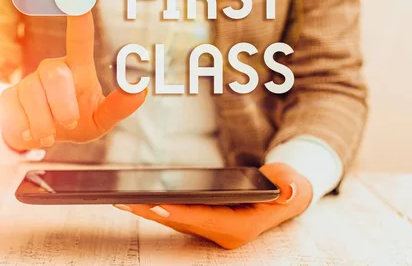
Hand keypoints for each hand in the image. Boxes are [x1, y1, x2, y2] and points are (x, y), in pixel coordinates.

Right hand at [0, 11, 145, 149]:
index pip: (79, 37)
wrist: (39, 140)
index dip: (78, 16)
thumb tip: (140, 91)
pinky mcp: (8, 96)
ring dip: (45, 122)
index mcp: (76, 68)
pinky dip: (27, 128)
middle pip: (55, 74)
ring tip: (50, 135)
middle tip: (70, 124)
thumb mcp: (99, 121)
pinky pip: (14, 109)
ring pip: (33, 93)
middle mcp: (52, 68)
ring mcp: (28, 81)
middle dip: (63, 105)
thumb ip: (117, 107)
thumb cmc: (76, 123)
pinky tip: (31, 133)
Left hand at [113, 163, 312, 248]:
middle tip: (127, 202)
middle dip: (154, 212)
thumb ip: (290, 188)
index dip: (182, 214)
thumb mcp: (292, 186)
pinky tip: (138, 199)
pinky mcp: (203, 219)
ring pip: (175, 220)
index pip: (206, 220)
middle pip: (183, 221)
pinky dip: (158, 207)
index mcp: (240, 227)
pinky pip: (176, 214)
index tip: (159, 207)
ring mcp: (211, 227)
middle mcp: (222, 231)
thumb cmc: (286, 188)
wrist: (283, 194)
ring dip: (150, 211)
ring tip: (124, 200)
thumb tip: (288, 188)